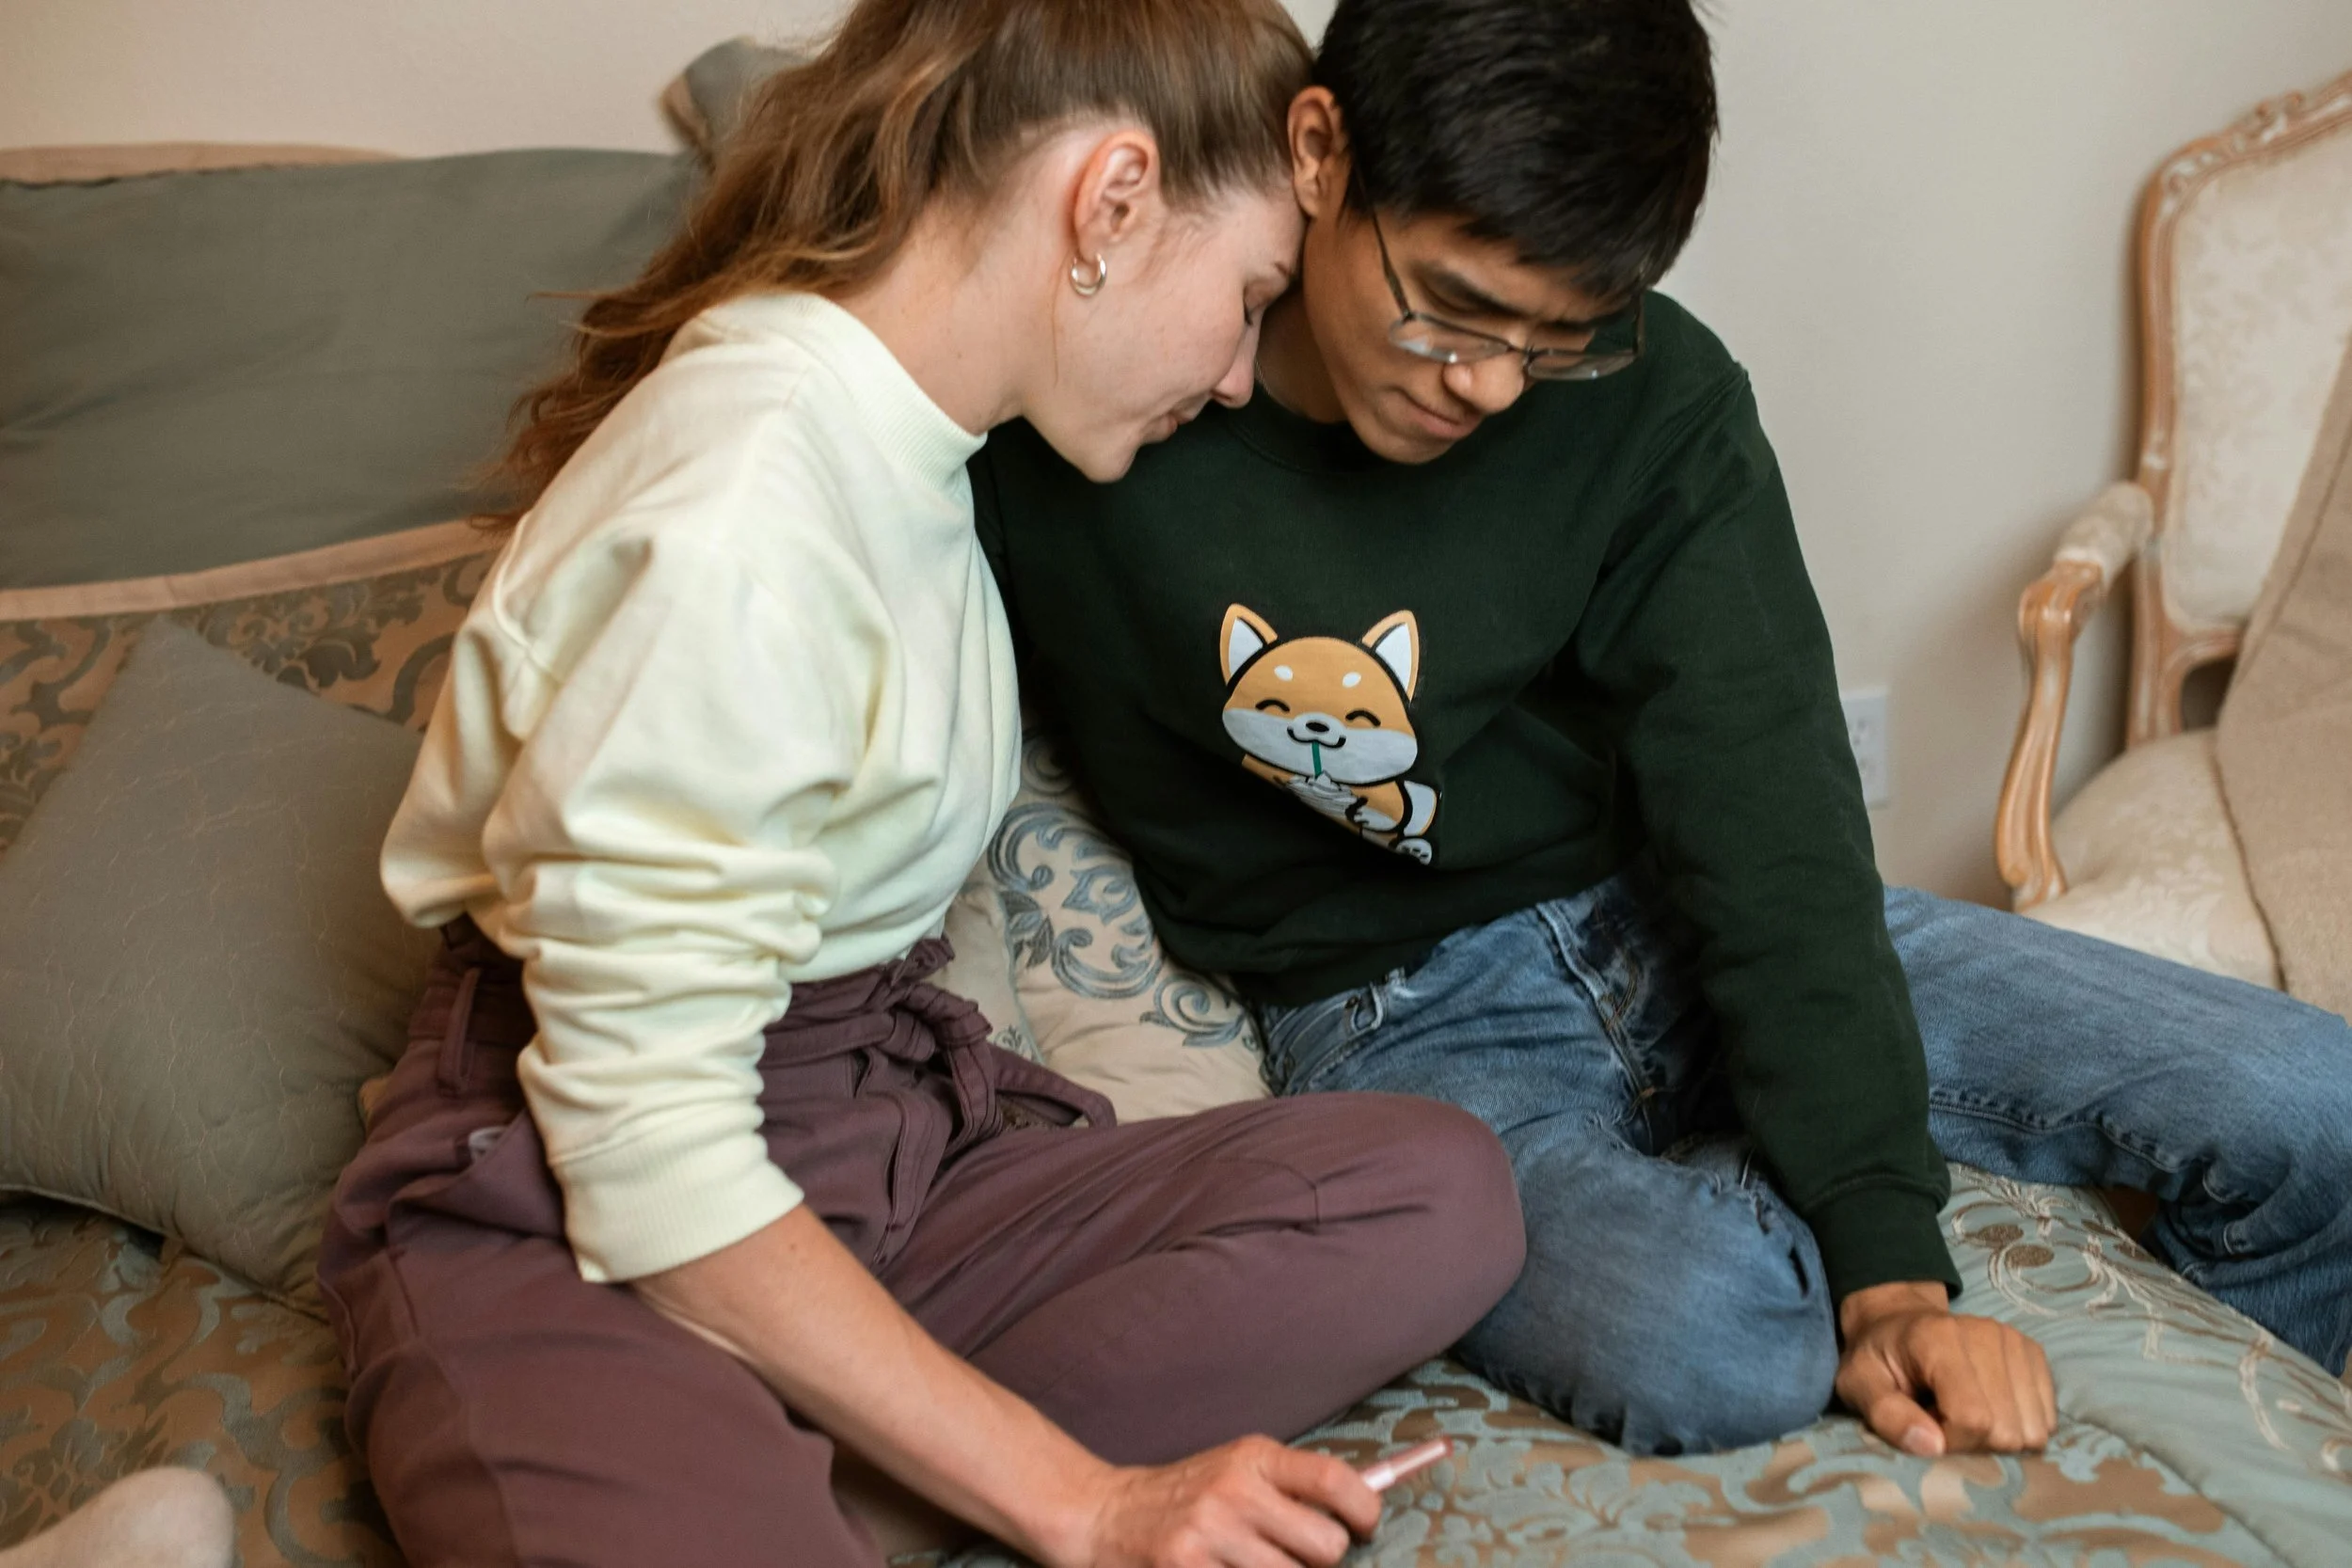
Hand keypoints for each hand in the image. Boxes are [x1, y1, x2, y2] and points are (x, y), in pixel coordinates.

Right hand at [1053, 1435, 1379, 1567]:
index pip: (1335, 1481)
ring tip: (1255, 1564)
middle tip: (1296, 1555)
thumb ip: (1291, 1484)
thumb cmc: (1185, 1496)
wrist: (1104, 1515)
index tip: (1364, 1526)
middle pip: (1327, 1547)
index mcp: (1254, 1458)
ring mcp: (1210, 1537)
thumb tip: (1365, 1505)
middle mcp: (1234, 1493)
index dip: (1365, 1511)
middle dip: (1321, 1560)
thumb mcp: (1236, 1469)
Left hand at [1834, 1281, 2054, 1456]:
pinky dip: (2019, 1422)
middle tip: (1943, 1419)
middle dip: (1976, 1442)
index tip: (1927, 1429)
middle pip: (2008, 1429)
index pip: (1973, 1418)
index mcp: (1939, 1340)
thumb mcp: (1859, 1385)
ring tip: (1963, 1411)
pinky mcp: (2033, 1352)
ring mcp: (2015, 1341)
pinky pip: (2047, 1416)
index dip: (1952, 1441)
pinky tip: (1988, 1404)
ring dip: (2000, 1435)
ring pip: (2034, 1428)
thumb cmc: (1877, 1358)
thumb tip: (1932, 1446)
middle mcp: (1987, 1334)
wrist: (1899, 1320)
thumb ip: (1886, 1415)